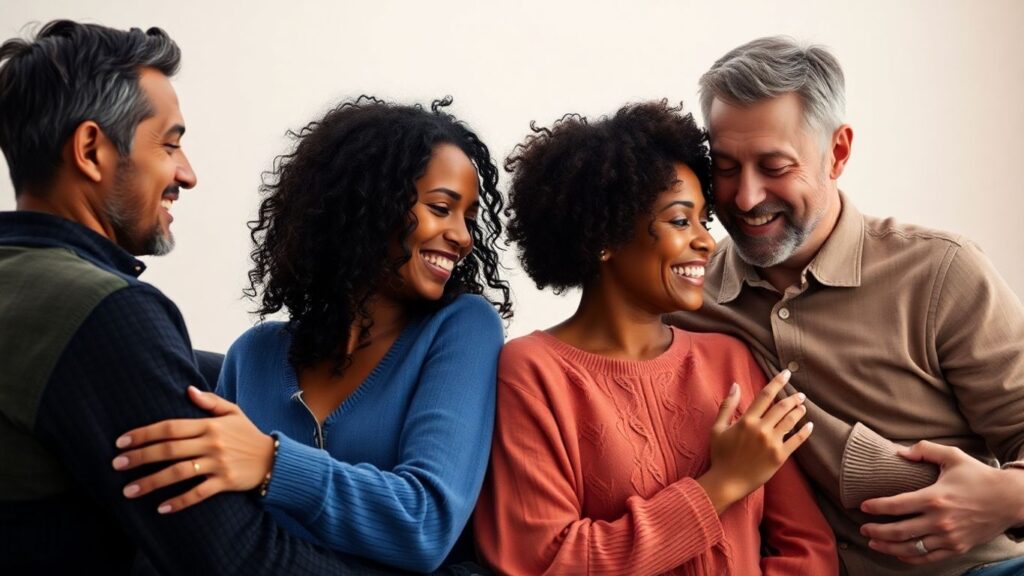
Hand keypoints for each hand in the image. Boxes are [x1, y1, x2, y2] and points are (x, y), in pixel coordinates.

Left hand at [112, 385, 274, 513]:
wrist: (274, 459)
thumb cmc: (248, 435)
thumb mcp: (233, 412)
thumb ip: (210, 402)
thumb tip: (188, 390)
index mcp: (209, 425)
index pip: (170, 427)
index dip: (144, 434)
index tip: (122, 441)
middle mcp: (211, 443)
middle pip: (169, 450)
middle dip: (140, 457)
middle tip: (117, 464)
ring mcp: (218, 464)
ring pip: (178, 473)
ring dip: (151, 482)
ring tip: (128, 491)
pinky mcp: (225, 482)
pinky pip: (199, 493)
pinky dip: (180, 501)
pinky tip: (161, 508)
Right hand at [697, 370, 812, 513]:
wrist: (727, 482)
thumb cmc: (720, 455)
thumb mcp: (717, 428)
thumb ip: (727, 405)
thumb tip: (735, 385)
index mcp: (747, 420)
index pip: (765, 395)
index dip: (777, 382)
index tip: (786, 373)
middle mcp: (761, 429)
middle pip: (782, 407)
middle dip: (793, 398)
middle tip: (799, 394)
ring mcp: (772, 443)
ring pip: (791, 422)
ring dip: (799, 411)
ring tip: (803, 407)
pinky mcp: (780, 456)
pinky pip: (797, 441)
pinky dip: (805, 432)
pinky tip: (810, 426)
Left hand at [860, 441, 1023, 563]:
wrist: (1009, 499)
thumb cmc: (979, 476)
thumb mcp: (952, 456)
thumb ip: (924, 450)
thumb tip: (899, 452)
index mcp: (934, 497)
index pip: (896, 505)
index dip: (876, 507)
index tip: (863, 506)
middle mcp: (940, 520)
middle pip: (898, 531)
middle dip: (876, 531)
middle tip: (863, 528)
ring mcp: (949, 537)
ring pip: (911, 548)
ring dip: (888, 547)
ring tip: (873, 543)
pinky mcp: (957, 547)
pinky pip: (929, 558)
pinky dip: (910, 557)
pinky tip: (898, 553)